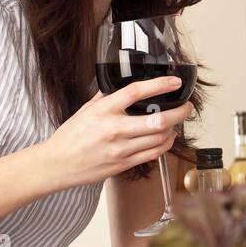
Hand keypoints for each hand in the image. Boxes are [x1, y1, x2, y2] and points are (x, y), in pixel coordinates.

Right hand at [39, 78, 193, 188]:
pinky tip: (167, 137)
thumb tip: (125, 84)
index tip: (174, 81)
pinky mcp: (124, 164)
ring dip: (174, 128)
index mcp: (103, 110)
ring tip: (177, 122)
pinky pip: (153, 153)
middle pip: (157, 120)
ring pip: (159, 138)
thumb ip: (106, 97)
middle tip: (187, 106)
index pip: (136, 92)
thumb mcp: (86, 109)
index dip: (159, 85)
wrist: (58, 164)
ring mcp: (120, 149)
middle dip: (179, 112)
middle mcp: (114, 129)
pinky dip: (165, 144)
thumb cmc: (70, 136)